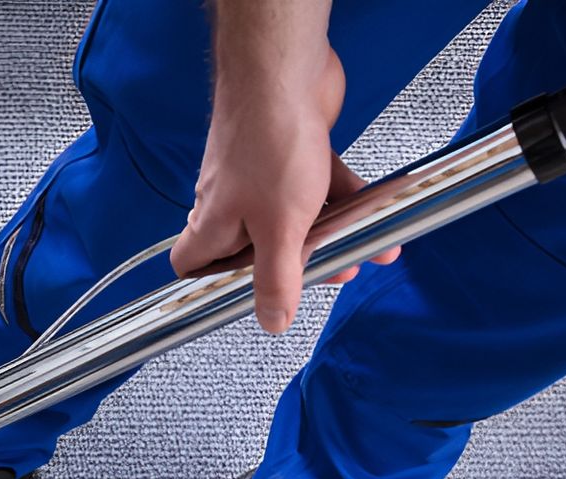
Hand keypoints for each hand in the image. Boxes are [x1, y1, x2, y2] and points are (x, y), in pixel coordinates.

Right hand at [168, 42, 399, 333]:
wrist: (286, 70)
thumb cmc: (269, 141)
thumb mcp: (279, 228)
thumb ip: (277, 279)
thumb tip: (272, 321)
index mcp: (214, 225)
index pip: (191, 265)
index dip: (208, 285)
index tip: (239, 296)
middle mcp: (230, 201)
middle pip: (253, 248)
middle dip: (295, 263)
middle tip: (326, 271)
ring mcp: (261, 174)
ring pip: (293, 216)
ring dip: (332, 232)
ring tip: (365, 244)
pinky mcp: (291, 151)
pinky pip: (318, 185)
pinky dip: (345, 196)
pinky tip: (375, 202)